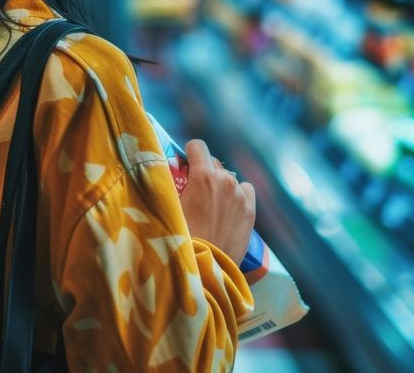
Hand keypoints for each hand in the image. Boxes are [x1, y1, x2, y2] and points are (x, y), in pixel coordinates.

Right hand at [178, 139, 255, 262]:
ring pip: (229, 178)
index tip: (185, 167)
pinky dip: (238, 195)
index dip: (189, 155)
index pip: (198, 146)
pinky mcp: (250, 210)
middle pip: (213, 163)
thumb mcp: (168, 206)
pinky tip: (229, 209)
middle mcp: (225, 180)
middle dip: (204, 173)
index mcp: (203, 176)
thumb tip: (163, 171)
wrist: (203, 267)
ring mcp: (240, 195)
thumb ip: (168, 183)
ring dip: (220, 186)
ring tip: (211, 206)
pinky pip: (245, 190)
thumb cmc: (180, 237)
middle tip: (194, 193)